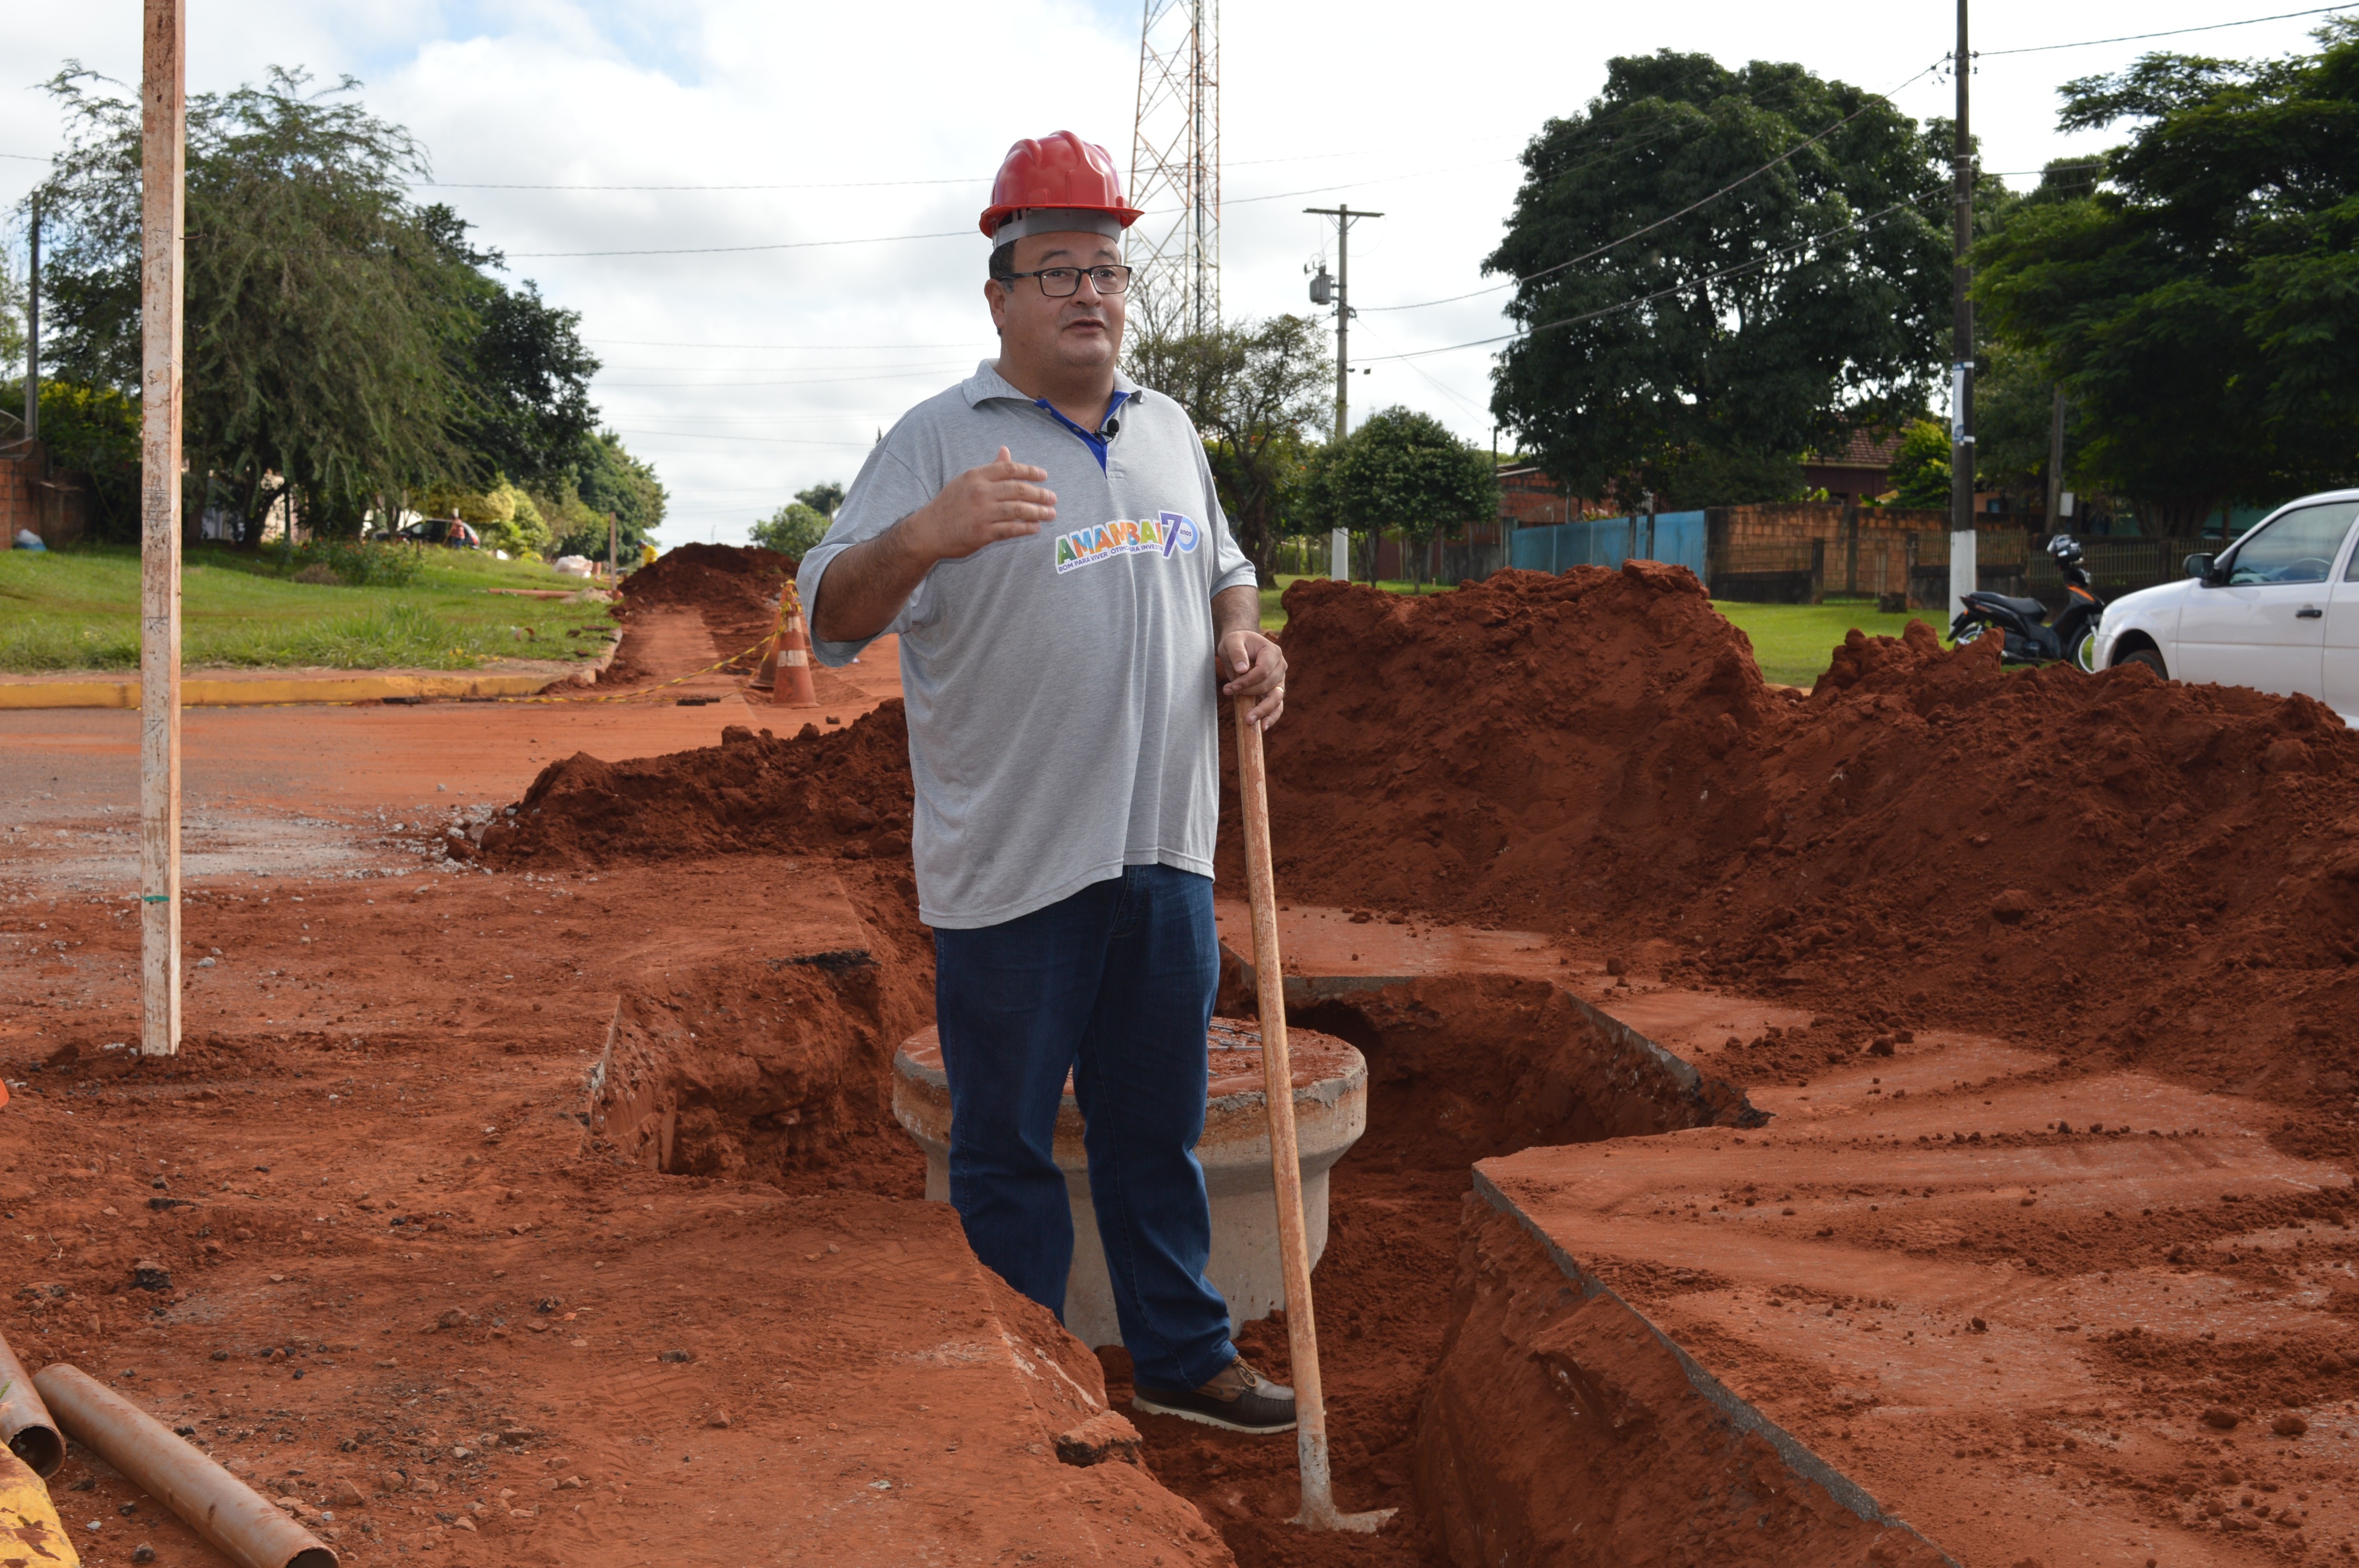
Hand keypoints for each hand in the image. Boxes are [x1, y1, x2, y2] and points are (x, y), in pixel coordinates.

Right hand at [901, 447, 1054, 561]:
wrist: (929, 530)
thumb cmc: (950, 504)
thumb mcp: (966, 481)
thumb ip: (990, 468)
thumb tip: (1005, 451)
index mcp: (976, 476)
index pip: (1009, 469)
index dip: (1030, 471)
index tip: (1044, 476)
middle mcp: (980, 492)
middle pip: (1018, 490)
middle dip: (1039, 494)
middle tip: (1053, 498)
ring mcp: (981, 513)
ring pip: (1018, 510)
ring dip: (1038, 512)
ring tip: (1051, 513)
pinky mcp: (982, 533)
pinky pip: (1010, 529)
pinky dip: (1026, 528)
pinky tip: (1036, 528)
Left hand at [1219, 628, 1286, 729]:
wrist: (1241, 647)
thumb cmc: (1236, 642)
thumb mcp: (1232, 642)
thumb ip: (1237, 653)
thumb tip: (1242, 669)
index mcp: (1273, 652)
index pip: (1263, 671)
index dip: (1247, 681)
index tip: (1230, 687)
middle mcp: (1280, 666)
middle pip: (1268, 686)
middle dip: (1248, 693)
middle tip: (1228, 693)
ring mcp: (1280, 680)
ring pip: (1276, 699)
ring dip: (1262, 711)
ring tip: (1249, 720)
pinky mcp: (1275, 691)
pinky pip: (1277, 706)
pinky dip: (1271, 717)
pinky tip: (1262, 726)